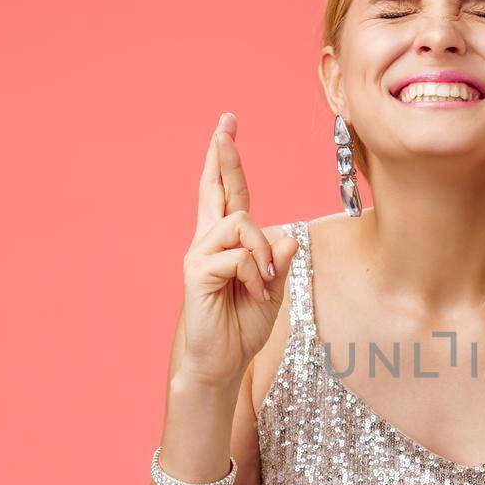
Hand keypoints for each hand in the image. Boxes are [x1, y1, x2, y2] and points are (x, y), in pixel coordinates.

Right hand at [172, 112, 297, 389]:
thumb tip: (288, 236)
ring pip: (243, 224)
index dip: (228, 162)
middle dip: (223, 155)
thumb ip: (280, 263)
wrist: (220, 362)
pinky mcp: (197, 271)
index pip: (230, 194)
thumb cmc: (242, 326)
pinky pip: (239, 256)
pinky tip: (254, 295)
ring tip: (264, 285)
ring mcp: (200, 253)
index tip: (226, 126)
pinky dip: (256, 276)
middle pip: (217, 189)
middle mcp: (209, 240)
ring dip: (264, 255)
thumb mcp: (274, 291)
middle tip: (226, 122)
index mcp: (228, 242)